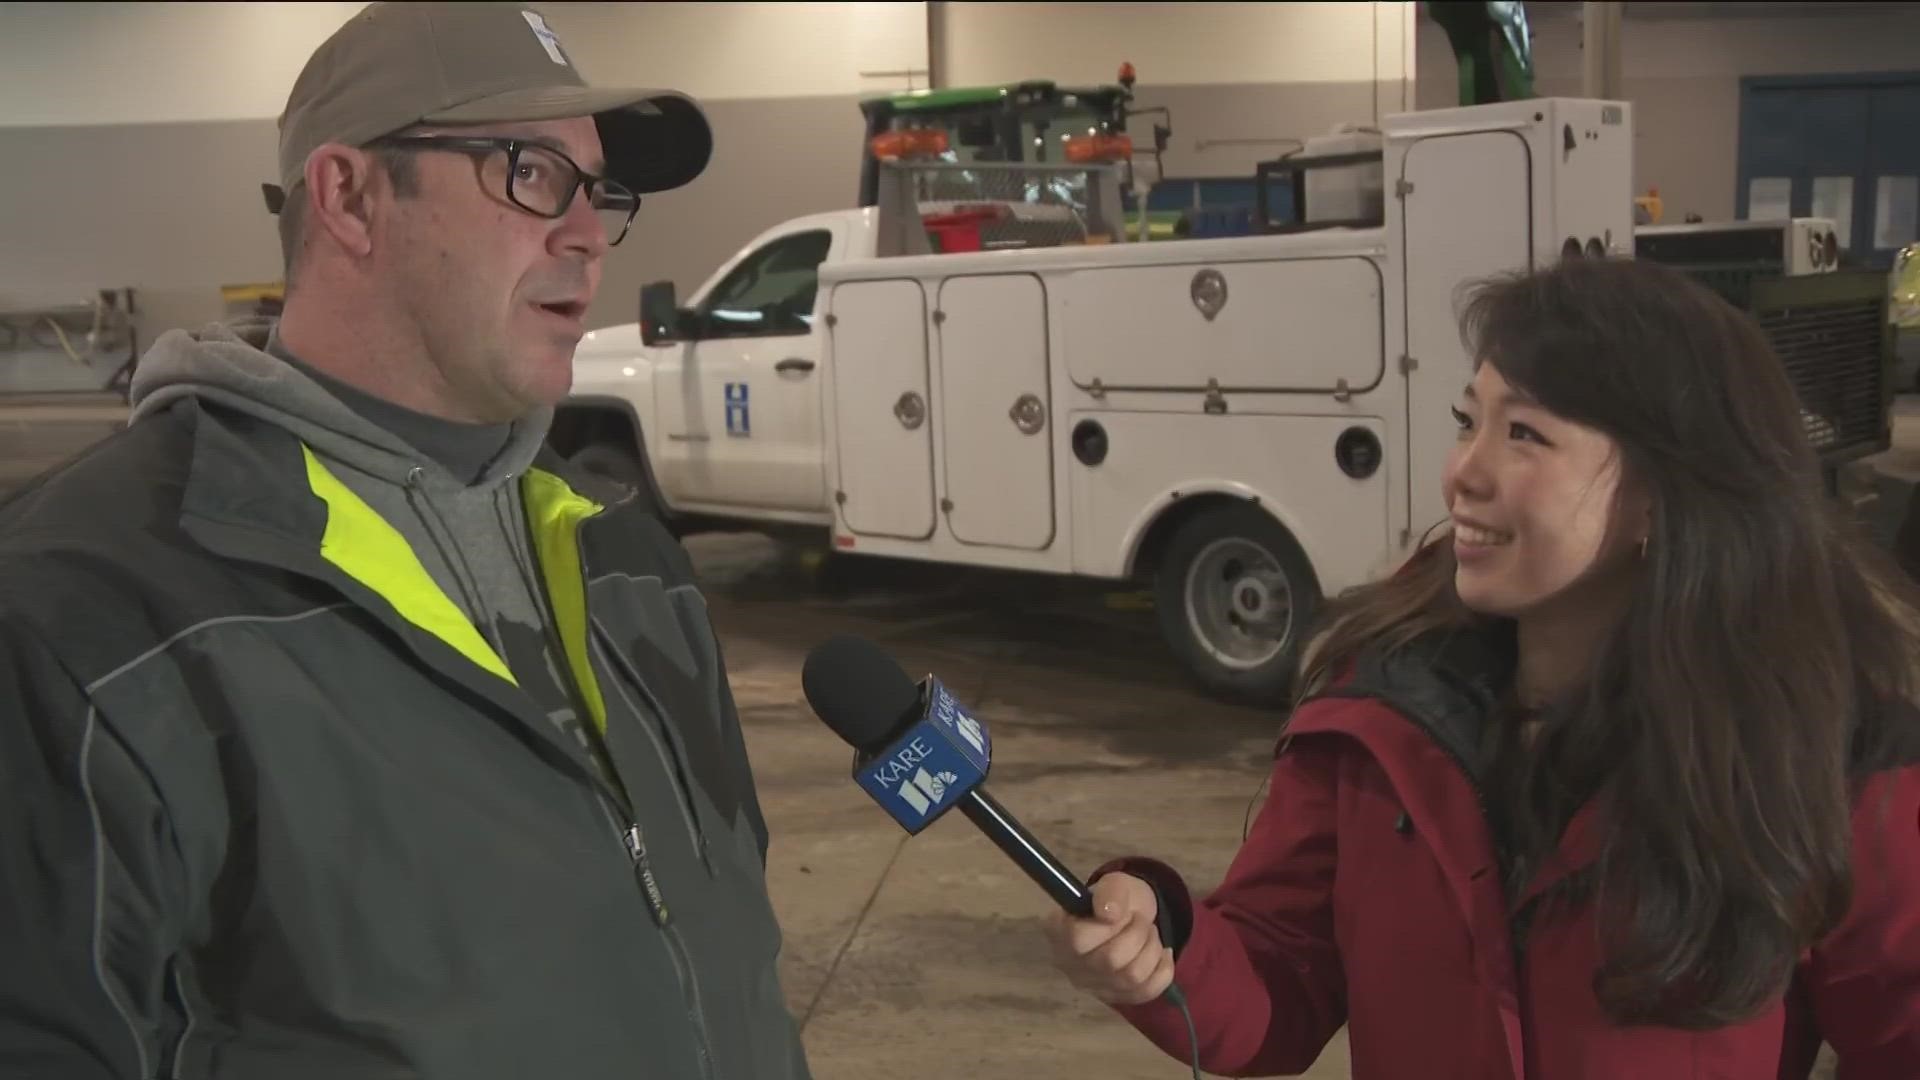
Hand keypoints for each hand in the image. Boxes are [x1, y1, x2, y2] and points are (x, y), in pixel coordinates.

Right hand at [1044, 872, 1175, 1005]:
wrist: (1129, 917)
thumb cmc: (1114, 899)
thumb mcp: (1113, 884)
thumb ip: (1110, 892)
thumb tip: (1110, 914)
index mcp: (1059, 933)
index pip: (1078, 940)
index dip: (1109, 926)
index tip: (1121, 912)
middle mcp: (1070, 965)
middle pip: (1111, 961)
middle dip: (1137, 934)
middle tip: (1140, 920)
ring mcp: (1093, 986)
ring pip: (1132, 977)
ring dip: (1151, 949)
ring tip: (1149, 934)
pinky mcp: (1117, 998)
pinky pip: (1147, 992)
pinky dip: (1162, 970)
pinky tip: (1161, 953)